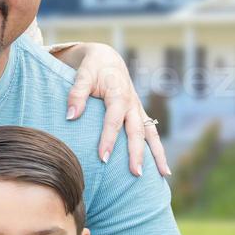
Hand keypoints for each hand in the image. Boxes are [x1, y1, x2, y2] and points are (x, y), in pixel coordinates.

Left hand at [60, 43, 170, 177]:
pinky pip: (152, 134)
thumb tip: (71, 116)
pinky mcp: (140, 116)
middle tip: (136, 174)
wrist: (108, 59)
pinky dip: (158, 151)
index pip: (114, 120)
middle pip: (137, 132)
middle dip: (137, 153)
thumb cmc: (93, 68)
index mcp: (119, 94)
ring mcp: (139, 111)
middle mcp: (133, 104)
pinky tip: (162, 169)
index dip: (109, 139)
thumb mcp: (82, 75)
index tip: (104, 158)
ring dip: (158, 155)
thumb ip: (76, 94)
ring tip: (163, 175)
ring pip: (151, 134)